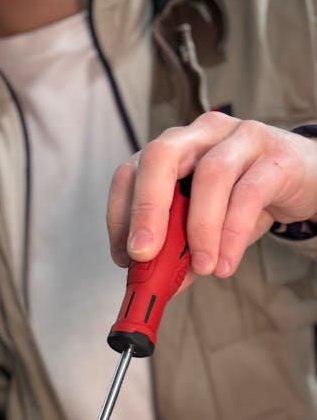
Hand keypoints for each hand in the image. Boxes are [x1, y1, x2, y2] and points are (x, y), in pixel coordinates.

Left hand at [107, 112, 316, 282]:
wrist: (304, 180)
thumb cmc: (245, 197)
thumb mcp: (204, 224)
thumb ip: (176, 250)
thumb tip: (154, 283)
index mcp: (173, 150)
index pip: (131, 171)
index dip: (120, 215)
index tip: (124, 258)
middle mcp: (201, 135)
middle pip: (161, 157)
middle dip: (147, 209)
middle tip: (144, 255)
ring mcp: (240, 139)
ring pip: (211, 175)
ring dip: (199, 229)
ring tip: (202, 267)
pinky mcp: (275, 158)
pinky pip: (249, 194)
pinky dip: (233, 234)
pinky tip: (225, 264)